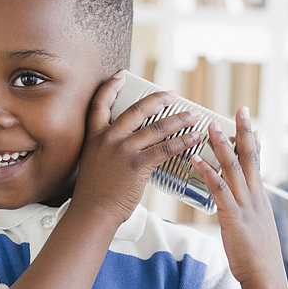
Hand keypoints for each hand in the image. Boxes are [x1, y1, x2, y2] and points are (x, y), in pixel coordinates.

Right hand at [72, 72, 200, 223]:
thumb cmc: (95, 191)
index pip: (100, 103)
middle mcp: (108, 138)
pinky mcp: (137, 165)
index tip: (121, 75)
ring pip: (156, 128)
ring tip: (194, 115)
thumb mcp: (94, 161)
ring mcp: (123, 150)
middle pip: (137, 110)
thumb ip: (109, 147)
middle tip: (174, 95)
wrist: (93, 212)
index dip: (111, 87)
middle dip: (159, 100)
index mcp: (95, 136)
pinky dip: (182, 141)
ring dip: (179, 120)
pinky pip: (165, 148)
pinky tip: (194, 137)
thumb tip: (131, 140)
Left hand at [190, 107, 280, 286]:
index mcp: (259, 196)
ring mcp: (245, 205)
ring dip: (222, 145)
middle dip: (245, 131)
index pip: (257, 162)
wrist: (265, 276)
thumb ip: (250, 208)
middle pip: (250, 157)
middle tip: (240, 109)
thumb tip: (243, 198)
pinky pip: (219, 189)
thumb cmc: (258, 254)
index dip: (254, 140)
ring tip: (211, 126)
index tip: (250, 122)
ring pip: (234, 168)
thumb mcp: (257, 225)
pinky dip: (207, 172)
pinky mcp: (233, 216)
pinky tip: (196, 160)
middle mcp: (255, 195)